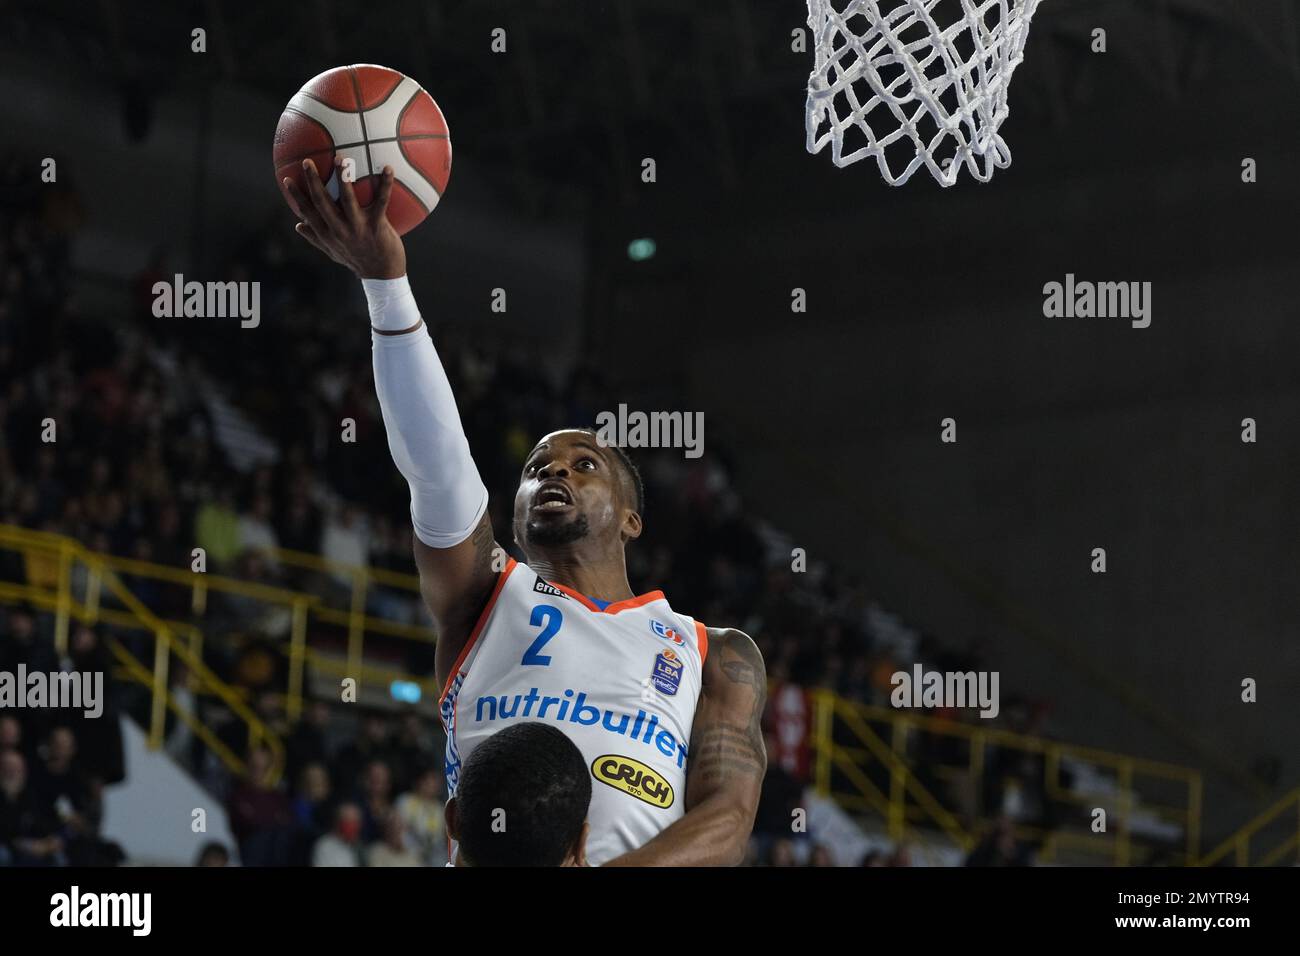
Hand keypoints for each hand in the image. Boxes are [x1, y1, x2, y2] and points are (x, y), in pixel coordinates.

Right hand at [285, 158, 406, 278]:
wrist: (382, 276)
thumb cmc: (357, 261)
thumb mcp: (334, 253)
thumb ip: (316, 238)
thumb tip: (298, 225)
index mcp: (327, 234)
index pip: (307, 212)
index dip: (296, 196)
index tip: (287, 178)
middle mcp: (339, 230)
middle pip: (321, 201)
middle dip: (313, 180)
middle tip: (308, 161)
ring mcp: (357, 228)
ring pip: (347, 198)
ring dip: (343, 177)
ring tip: (341, 158)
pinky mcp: (377, 226)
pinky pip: (381, 201)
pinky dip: (385, 184)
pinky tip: (388, 168)